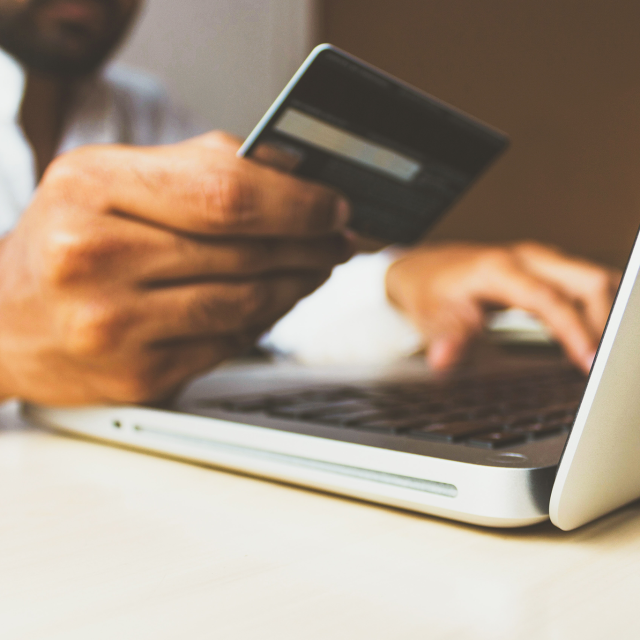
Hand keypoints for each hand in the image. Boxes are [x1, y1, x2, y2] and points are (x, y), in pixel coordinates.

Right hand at [0, 132, 352, 404]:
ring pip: (246, 304)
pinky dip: (262, 321)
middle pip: (245, 252)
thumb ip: (197, 169)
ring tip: (314, 266)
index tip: (333, 205)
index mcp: (92, 189)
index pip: (226, 194)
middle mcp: (96, 259)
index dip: (296, 202)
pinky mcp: (136, 376)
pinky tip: (273, 301)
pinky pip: (227, 345)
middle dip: (310, 244)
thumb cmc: (62, 241)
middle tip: (338, 238)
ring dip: (296, 284)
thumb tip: (291, 174)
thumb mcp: (107, 179)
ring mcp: (115, 327)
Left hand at [385, 242, 620, 372]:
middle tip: (605, 363)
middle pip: (586, 281)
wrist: (425, 268)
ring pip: (592, 278)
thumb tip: (443, 358)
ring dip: (606, 313)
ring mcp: (539, 260)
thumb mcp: (430, 315)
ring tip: (607, 351)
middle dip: (603, 321)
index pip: (549, 299)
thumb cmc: (430, 290)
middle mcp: (526, 258)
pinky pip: (584, 284)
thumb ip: (446, 337)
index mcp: (499, 268)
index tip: (588, 361)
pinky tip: (598, 333)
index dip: (573, 330)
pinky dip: (598, 307)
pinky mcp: (546, 268)